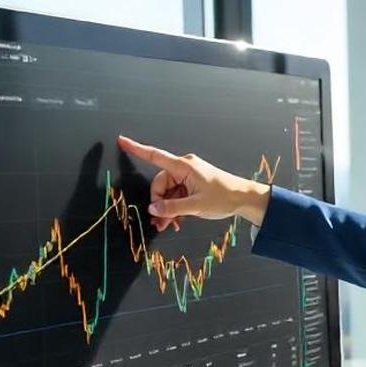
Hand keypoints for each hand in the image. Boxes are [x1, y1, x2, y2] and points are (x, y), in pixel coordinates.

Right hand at [116, 136, 273, 228]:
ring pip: (168, 192)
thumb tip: (153, 209)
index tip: (122, 141)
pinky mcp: (192, 183)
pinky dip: (175, 206)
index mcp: (184, 166)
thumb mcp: (195, 206)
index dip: (137, 148)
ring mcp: (188, 175)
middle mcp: (184, 167)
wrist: (243, 198)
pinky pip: (176, 194)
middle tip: (161, 223)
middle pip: (160, 184)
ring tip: (170, 225)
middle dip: (159, 203)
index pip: (155, 156)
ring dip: (167, 208)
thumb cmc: (223, 197)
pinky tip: (176, 220)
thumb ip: (172, 208)